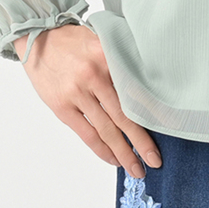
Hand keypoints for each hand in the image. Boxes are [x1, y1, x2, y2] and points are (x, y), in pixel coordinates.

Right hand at [12, 24, 161, 176]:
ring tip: (136, 168)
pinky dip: (101, 149)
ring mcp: (77, 93)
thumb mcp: (102, 42)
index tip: (169, 129)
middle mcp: (94, 76)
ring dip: (123, 152)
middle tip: (155, 161)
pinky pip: (86, 134)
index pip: (136, 90)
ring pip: (106, 129)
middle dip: (141, 142)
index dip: (153, 112)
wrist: (39, 38)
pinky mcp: (63, 107)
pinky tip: (113, 159)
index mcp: (109, 57)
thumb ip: (121, 62)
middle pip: (124, 115)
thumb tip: (146, 87)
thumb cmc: (75, 41)